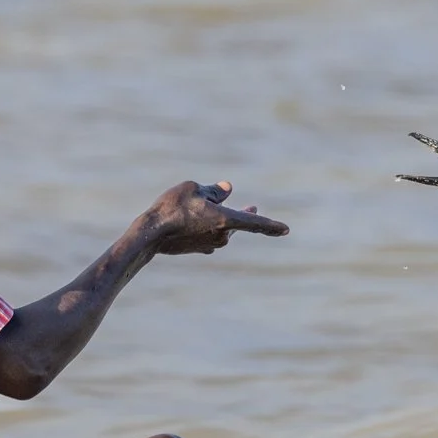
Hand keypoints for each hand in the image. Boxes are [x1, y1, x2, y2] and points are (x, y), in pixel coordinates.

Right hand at [142, 181, 288, 255]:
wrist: (150, 234)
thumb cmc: (172, 207)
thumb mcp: (193, 188)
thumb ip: (214, 190)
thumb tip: (227, 189)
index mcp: (225, 220)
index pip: (255, 223)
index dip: (272, 225)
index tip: (287, 230)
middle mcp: (222, 236)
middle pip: (238, 223)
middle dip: (245, 215)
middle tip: (253, 208)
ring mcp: (211, 245)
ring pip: (222, 228)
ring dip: (218, 218)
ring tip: (201, 205)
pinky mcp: (199, 249)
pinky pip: (210, 235)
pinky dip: (207, 226)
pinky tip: (194, 220)